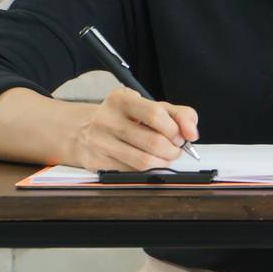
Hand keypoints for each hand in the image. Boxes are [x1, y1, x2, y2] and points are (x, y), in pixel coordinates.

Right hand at [70, 88, 198, 171]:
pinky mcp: (97, 162)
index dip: (175, 129)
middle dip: (173, 149)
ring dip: (164, 162)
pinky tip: (147, 161)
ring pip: (144, 161)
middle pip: (153, 142)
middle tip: (176, 148)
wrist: (80, 130)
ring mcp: (100, 142)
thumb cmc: (122, 117)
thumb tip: (192, 133)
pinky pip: (132, 172)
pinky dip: (148, 170)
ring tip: (166, 156)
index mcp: (121, 100)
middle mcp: (107, 120)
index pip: (156, 114)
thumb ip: (177, 113)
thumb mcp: (147, 106)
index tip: (182, 135)